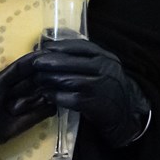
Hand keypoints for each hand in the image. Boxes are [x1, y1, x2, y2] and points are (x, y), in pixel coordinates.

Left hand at [29, 38, 150, 146]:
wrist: (127, 113)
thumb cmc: (108, 87)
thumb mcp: (102, 66)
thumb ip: (83, 57)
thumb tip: (52, 46)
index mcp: (104, 56)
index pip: (78, 46)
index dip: (57, 47)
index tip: (42, 49)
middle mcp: (103, 68)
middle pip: (67, 62)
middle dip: (46, 62)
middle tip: (32, 65)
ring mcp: (98, 86)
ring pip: (65, 79)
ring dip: (47, 80)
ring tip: (36, 80)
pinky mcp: (93, 104)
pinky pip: (67, 98)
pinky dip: (54, 96)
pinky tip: (46, 95)